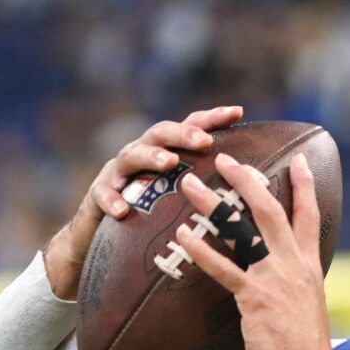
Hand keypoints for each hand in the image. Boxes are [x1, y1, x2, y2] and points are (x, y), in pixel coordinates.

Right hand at [41, 106, 244, 301]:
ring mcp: (117, 173)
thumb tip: (252, 187)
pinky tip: (123, 210)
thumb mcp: (180, 200)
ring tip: (168, 163)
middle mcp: (141, 156)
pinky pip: (101, 194)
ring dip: (150, 157)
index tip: (238, 112)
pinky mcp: (97, 196)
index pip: (190, 128)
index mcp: (166, 153)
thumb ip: (206, 187)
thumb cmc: (150, 218)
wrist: (99, 237)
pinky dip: (111, 199)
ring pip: (130, 155)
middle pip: (160, 132)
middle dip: (182, 134)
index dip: (212, 118)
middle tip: (204, 141)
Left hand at [173, 151, 349, 349]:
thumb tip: (280, 285)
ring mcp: (274, 279)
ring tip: (190, 185)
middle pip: (271, 209)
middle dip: (248, 179)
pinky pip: (224, 269)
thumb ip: (292, 288)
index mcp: (308, 267)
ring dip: (214, 203)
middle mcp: (294, 266)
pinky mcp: (255, 298)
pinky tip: (183, 236)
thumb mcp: (306, 309)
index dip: (304, 186)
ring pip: (243, 229)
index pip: (309, 216)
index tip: (299, 159)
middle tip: (226, 158)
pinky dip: (201, 250)